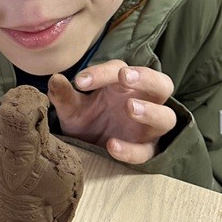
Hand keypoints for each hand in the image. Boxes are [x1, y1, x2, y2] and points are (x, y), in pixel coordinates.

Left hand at [48, 63, 176, 165]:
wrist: (90, 151)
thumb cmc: (88, 121)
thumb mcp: (73, 109)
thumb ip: (65, 96)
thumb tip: (54, 79)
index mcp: (125, 84)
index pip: (120, 69)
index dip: (101, 73)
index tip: (80, 81)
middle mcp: (143, 101)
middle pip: (161, 83)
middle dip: (145, 77)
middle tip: (124, 76)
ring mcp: (149, 127)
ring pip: (166, 116)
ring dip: (150, 110)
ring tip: (129, 107)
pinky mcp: (147, 150)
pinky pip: (147, 151)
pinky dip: (131, 149)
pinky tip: (111, 146)